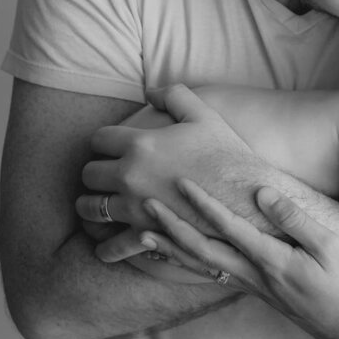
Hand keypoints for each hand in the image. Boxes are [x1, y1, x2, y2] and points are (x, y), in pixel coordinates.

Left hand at [74, 84, 252, 231]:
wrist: (249, 195)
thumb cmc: (228, 153)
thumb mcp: (204, 114)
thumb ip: (174, 95)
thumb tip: (149, 92)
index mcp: (140, 144)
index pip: (99, 139)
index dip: (103, 142)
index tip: (110, 148)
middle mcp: (130, 175)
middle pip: (89, 174)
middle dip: (95, 173)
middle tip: (104, 175)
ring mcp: (135, 207)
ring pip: (90, 208)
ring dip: (90, 206)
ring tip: (97, 206)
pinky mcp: (147, 234)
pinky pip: (112, 245)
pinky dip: (104, 246)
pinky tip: (104, 244)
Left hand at [141, 179, 338, 338]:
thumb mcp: (329, 247)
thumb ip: (294, 219)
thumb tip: (261, 192)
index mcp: (272, 260)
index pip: (229, 228)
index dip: (203, 204)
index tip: (181, 183)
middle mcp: (253, 275)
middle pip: (201, 249)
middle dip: (172, 225)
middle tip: (145, 203)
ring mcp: (249, 285)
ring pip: (200, 265)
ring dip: (170, 247)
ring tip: (141, 233)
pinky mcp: (251, 290)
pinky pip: (208, 275)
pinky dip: (183, 265)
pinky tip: (170, 258)